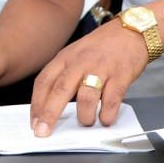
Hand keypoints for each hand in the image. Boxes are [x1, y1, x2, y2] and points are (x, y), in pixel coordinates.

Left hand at [29, 20, 145, 136]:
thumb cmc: (100, 47)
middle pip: (60, 90)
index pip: (44, 82)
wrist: (130, 31)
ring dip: (84, 115)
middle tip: (43, 132)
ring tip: (86, 123)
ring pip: (86, 96)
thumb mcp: (74, 55)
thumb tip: (51, 108)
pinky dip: (108, 113)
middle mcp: (79, 62)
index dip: (36, 104)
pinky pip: (112, 99)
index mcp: (64, 58)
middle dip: (49, 114)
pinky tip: (106, 119)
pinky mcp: (120, 75)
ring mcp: (100, 68)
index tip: (33, 123)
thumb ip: (63, 77)